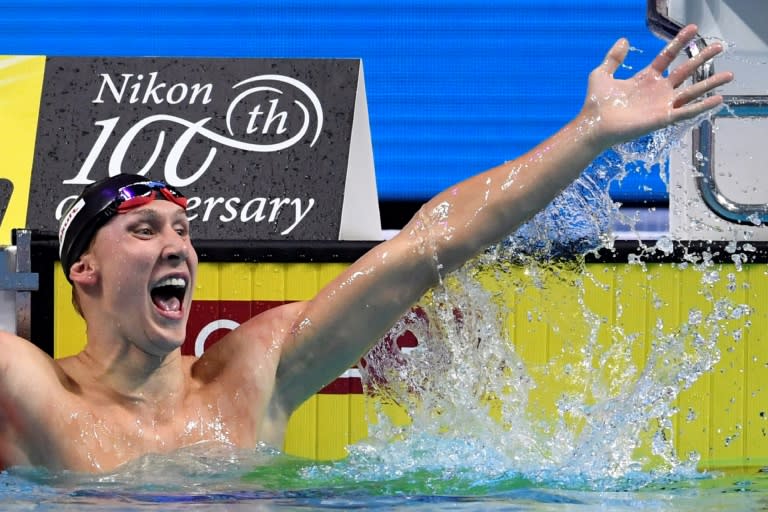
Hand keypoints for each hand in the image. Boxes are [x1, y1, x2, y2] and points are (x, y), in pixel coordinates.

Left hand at [580, 24, 733, 148]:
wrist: (594, 125)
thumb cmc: (596, 103)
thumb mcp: (602, 74)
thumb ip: (613, 58)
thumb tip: (624, 40)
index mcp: (646, 78)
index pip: (668, 56)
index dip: (680, 42)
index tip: (693, 29)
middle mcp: (657, 90)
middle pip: (685, 70)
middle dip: (702, 58)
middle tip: (719, 46)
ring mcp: (662, 104)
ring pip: (692, 91)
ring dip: (711, 83)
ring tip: (730, 75)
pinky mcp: (663, 118)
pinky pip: (687, 111)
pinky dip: (702, 106)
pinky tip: (718, 99)